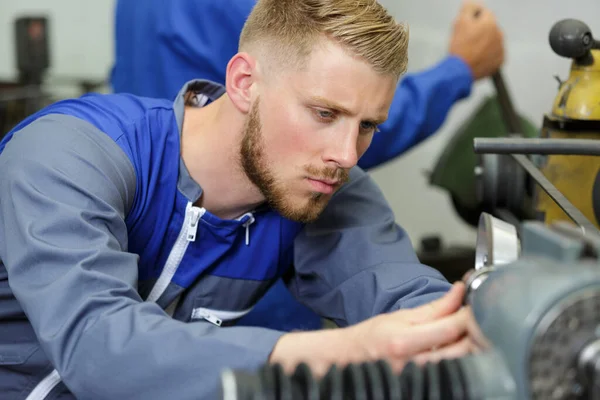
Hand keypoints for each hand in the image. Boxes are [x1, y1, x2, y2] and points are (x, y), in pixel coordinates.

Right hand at [269, 282, 476, 375]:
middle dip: (477, 332)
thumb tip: (458, 293)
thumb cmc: (371, 338)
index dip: (470, 314)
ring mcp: (420, 378)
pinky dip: (462, 361)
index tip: (477, 304)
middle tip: (482, 319)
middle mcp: (413, 363)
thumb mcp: (399, 317)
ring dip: (472, 347)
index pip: (450, 328)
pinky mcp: (425, 385)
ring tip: (474, 334)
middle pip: (461, 349)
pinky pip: (452, 373)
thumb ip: (433, 308)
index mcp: (404, 342)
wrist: (349, 360)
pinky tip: (463, 351)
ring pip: (461, 364)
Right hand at [448, 1, 504, 79]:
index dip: (474, 18)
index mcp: (490, 23)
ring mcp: (501, 48)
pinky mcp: (500, 61)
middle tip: (467, 41)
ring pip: (493, 41)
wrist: (460, 70)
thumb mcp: (459, 22)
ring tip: (472, 51)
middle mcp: (499, 34)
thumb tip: (472, 4)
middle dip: (480, 31)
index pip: (484, 13)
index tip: (466, 27)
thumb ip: (468, 8)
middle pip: (489, 28)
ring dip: (485, 43)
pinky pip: (495, 54)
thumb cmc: (459, 47)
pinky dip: (488, 55)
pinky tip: (477, 58)